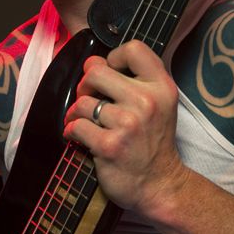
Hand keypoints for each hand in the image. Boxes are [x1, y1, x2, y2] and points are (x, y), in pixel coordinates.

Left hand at [63, 40, 187, 214]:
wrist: (160, 185)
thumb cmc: (153, 143)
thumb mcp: (160, 104)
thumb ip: (137, 80)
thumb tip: (95, 63)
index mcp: (162, 87)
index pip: (133, 49)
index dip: (113, 57)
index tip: (111, 73)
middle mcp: (147, 102)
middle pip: (96, 71)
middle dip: (86, 85)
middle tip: (90, 98)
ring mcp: (128, 124)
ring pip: (82, 101)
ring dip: (77, 112)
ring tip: (86, 122)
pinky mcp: (110, 146)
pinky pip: (76, 125)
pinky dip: (72, 131)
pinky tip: (80, 136)